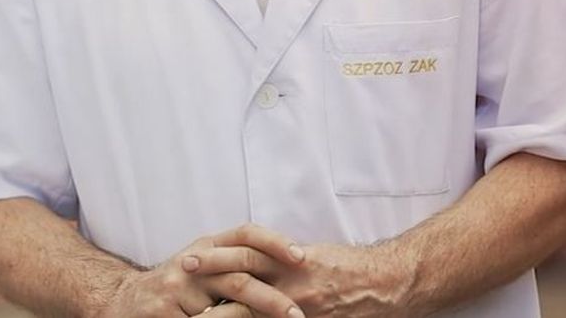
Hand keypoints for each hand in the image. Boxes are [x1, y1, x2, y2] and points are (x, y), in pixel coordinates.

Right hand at [98, 224, 308, 317]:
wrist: (127, 302)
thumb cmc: (176, 287)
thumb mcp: (203, 264)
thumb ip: (234, 262)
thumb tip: (287, 270)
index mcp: (206, 246)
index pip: (245, 234)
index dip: (275, 242)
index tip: (302, 258)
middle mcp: (192, 264)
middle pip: (239, 278)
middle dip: (273, 299)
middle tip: (298, 314)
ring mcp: (177, 291)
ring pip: (226, 311)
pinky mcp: (167, 316)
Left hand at [184, 235, 408, 317]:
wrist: (383, 283)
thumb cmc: (345, 265)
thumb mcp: (307, 254)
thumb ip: (277, 260)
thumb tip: (247, 263)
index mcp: (287, 260)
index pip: (244, 256)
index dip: (216, 259)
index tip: (190, 261)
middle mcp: (290, 281)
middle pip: (242, 278)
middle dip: (212, 277)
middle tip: (182, 276)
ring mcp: (299, 305)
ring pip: (254, 307)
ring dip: (225, 309)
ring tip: (201, 311)